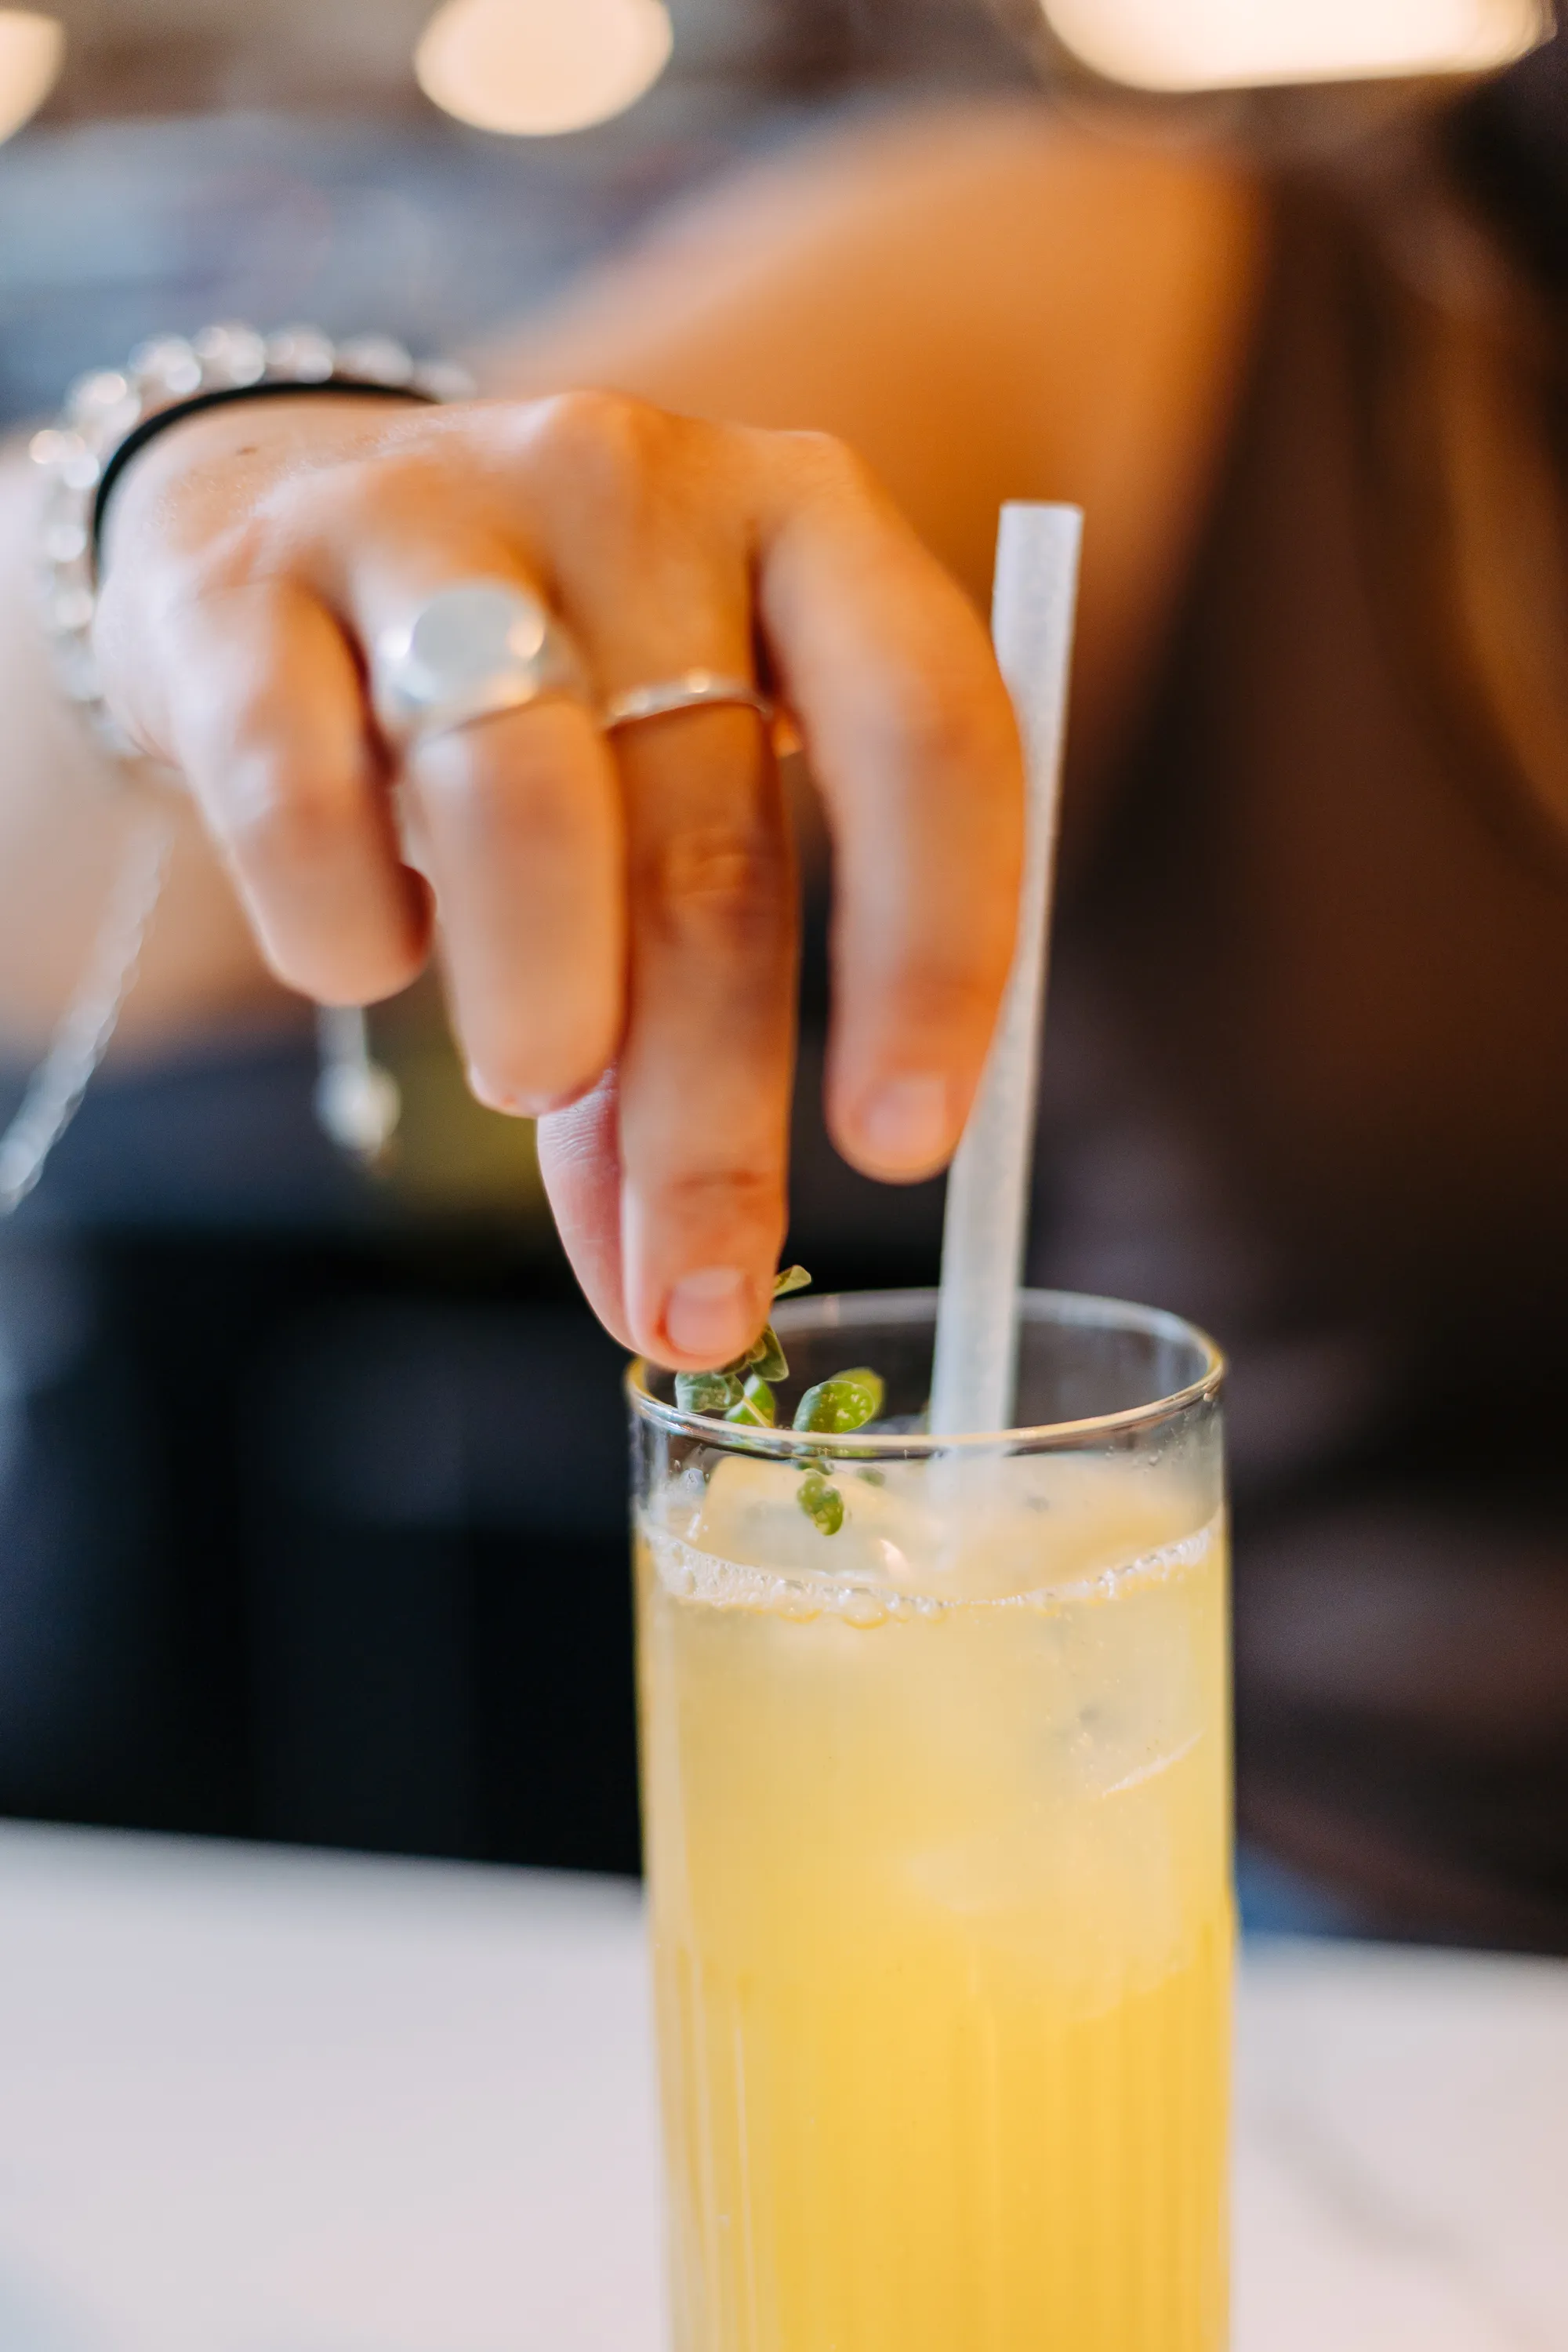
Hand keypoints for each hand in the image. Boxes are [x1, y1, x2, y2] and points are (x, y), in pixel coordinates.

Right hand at [94, 390, 1022, 1366]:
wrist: (274, 535)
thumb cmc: (542, 711)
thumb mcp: (663, 818)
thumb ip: (687, 1026)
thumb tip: (675, 1291)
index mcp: (810, 524)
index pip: (931, 732)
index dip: (936, 954)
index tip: (904, 1152)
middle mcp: (638, 484)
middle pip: (710, 834)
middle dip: (707, 1106)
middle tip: (695, 1287)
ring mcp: (435, 511)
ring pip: (521, 794)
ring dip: (547, 1002)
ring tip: (535, 1083)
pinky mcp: (245, 584)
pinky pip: (300, 791)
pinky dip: (344, 928)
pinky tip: (369, 961)